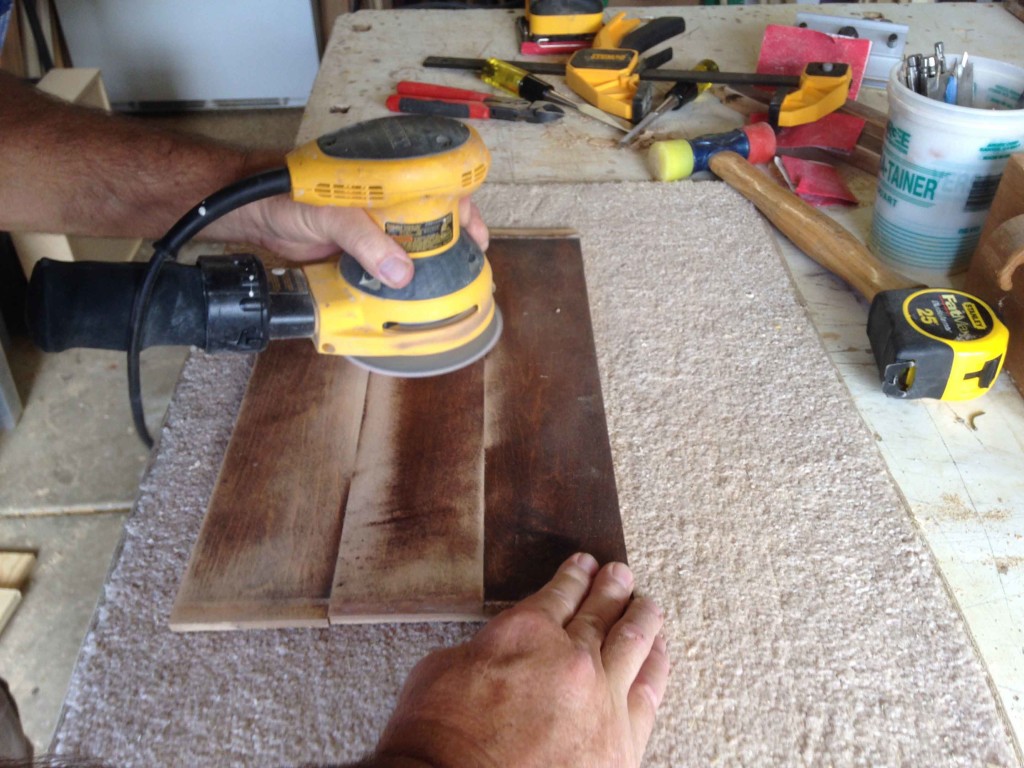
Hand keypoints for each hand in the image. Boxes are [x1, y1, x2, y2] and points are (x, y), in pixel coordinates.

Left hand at [218, 196, 488, 289]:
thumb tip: (401, 272)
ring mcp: (372, 225)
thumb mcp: (331, 212)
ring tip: (448, 284)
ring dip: (428, 263)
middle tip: (468, 266)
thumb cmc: (286, 193)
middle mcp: (385, 196)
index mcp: (385, 173)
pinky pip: (386, 264)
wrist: (250, 214)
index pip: (436, 182)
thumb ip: (364, 239)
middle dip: (451, 240)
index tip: (476, 234)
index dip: (462, 207)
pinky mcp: (358, 250)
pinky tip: (411, 292)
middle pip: (431, 217)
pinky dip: (400, 278)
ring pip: (410, 243)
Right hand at [372, 554, 669, 767]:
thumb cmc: (434, 741)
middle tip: (620, 575)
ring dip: (642, 618)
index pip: (559, 594)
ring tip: (648, 605)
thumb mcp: (440, 669)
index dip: (574, 576)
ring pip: (633, 644)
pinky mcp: (621, 744)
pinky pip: (649, 694)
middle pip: (600, 613)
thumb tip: (498, 653)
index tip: (584, 565)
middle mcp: (571, 658)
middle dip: (611, 589)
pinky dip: (656, 666)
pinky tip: (658, 654)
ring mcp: (601, 700)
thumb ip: (483, 649)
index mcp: (525, 632)